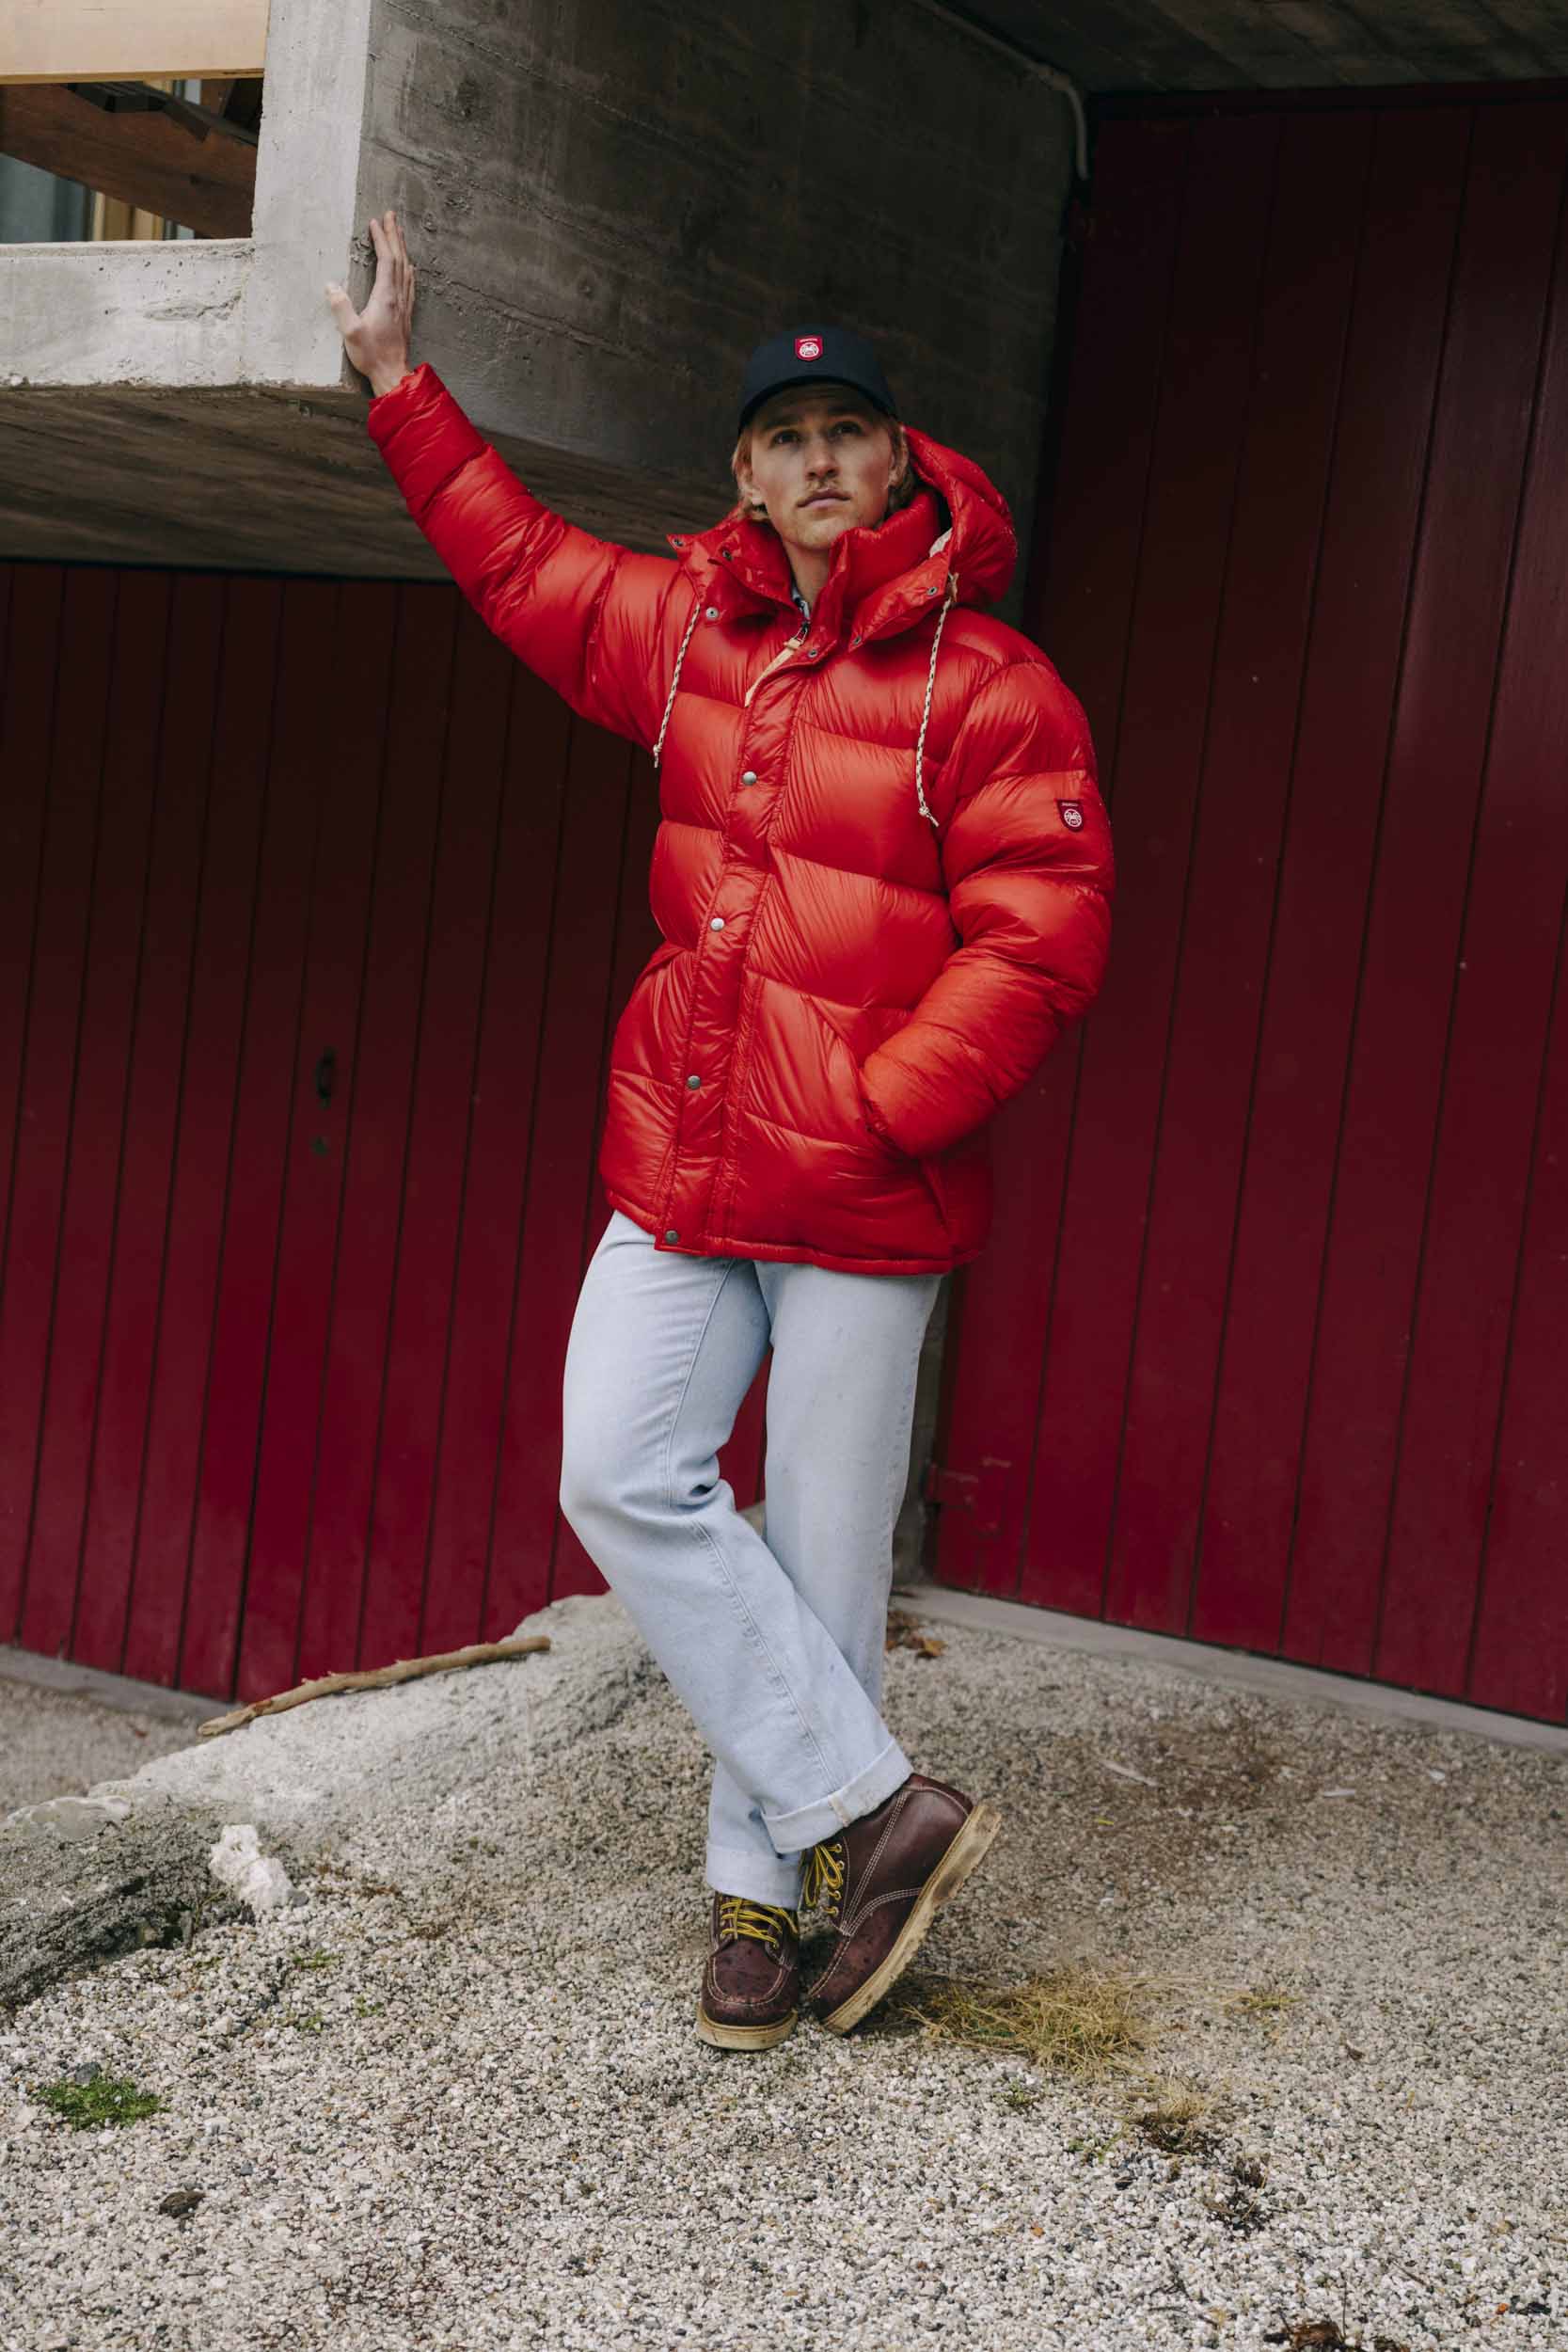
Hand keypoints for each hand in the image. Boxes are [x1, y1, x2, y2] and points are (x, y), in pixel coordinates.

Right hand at [326, 209, 415, 395]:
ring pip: (406, 269)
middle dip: (394, 235)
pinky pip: (409, 284)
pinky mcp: (405, 315)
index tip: (375, 222)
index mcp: (385, 298)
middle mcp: (398, 298)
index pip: (386, 260)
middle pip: (399, 259)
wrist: (393, 375)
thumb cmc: (372, 356)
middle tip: (391, 215)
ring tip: (398, 233)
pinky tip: (407, 266)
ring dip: (402, 248)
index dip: (381, 239)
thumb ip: (341, 307)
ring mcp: (404, 306)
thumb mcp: (350, 332)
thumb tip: (331, 286)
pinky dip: (407, 268)